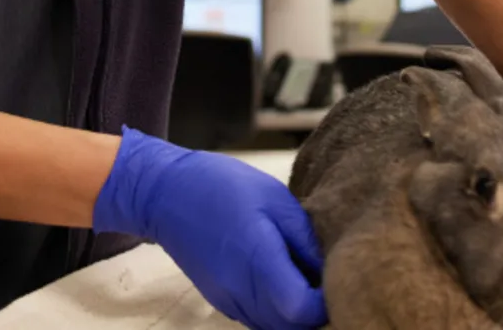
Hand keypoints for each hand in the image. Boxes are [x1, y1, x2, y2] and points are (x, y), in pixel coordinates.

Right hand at [93, 129, 327, 329]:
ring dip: (295, 314)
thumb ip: (306, 240)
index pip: (301, 309)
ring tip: (307, 281)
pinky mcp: (222, 301)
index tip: (336, 280)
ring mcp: (228, 300)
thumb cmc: (223, 186)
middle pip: (291, 326)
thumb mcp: (276, 200)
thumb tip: (332, 270)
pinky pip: (258, 320)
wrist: (166, 194)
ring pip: (275, 327)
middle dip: (314, 311)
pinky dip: (277, 312)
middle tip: (329, 281)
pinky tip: (283, 283)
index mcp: (256, 260)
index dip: (325, 302)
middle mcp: (240, 290)